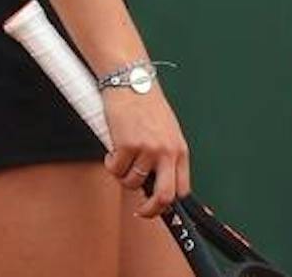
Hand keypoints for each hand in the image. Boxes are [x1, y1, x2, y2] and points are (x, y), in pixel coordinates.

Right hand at [101, 85, 191, 217]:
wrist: (132, 80)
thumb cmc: (147, 105)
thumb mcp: (166, 132)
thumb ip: (165, 156)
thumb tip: (156, 184)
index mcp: (180, 150)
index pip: (182, 189)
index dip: (169, 204)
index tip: (157, 208)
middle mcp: (167, 152)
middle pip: (164, 196)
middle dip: (151, 210)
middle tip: (140, 211)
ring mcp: (147, 149)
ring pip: (131, 182)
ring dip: (122, 175)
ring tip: (121, 157)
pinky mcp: (127, 145)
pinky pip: (114, 169)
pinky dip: (109, 162)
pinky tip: (112, 147)